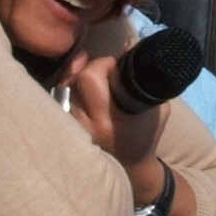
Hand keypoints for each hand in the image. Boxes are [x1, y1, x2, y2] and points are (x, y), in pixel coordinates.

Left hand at [63, 51, 165, 171]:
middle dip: (90, 67)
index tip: (115, 65)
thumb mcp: (157, 109)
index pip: (91, 77)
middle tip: (105, 69)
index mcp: (109, 121)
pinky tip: (76, 79)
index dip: (102, 64)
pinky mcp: (63, 130)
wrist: (131, 167)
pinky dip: (67, 86)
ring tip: (93, 75)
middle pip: (74, 80)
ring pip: (63, 87)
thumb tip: (126, 49)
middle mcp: (85, 126)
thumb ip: (143, 80)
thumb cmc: (146, 135)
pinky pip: (57, 98)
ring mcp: (71, 129)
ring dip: (77, 76)